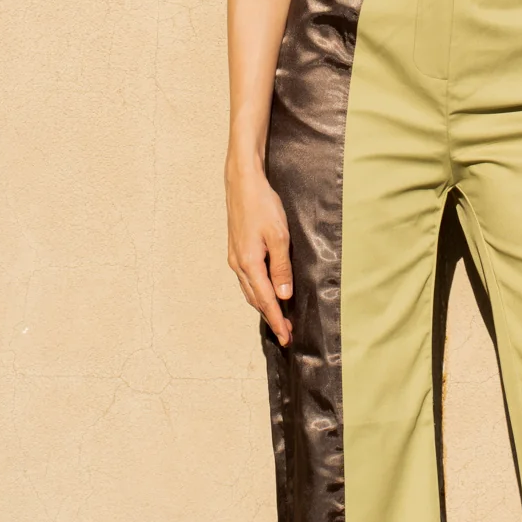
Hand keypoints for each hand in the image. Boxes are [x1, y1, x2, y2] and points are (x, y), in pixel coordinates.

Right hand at [226, 154, 292, 346]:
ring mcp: (235, 258)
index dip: (276, 320)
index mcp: (249, 263)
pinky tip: (266, 292)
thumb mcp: (279, 236)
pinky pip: (247, 280)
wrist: (242, 184)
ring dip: (264, 305)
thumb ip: (281, 267)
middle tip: (286, 333)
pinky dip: (258, 292)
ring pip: (250, 291)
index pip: (266, 300)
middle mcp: (239, 265)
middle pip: (256, 299)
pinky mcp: (237, 251)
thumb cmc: (262, 206)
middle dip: (271, 317)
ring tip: (278, 318)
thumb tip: (283, 295)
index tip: (286, 337)